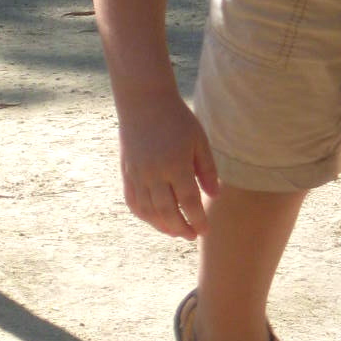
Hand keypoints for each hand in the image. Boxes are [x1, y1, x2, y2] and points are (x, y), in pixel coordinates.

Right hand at [118, 94, 219, 239]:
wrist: (144, 103)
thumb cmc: (177, 120)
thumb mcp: (199, 140)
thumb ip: (207, 169)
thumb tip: (214, 196)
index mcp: (175, 164)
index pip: (188, 201)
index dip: (197, 219)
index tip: (205, 230)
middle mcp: (154, 174)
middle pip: (167, 212)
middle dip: (181, 228)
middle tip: (192, 236)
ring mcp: (138, 175)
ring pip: (149, 211)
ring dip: (163, 226)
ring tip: (176, 232)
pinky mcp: (127, 174)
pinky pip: (134, 202)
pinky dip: (145, 216)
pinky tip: (156, 220)